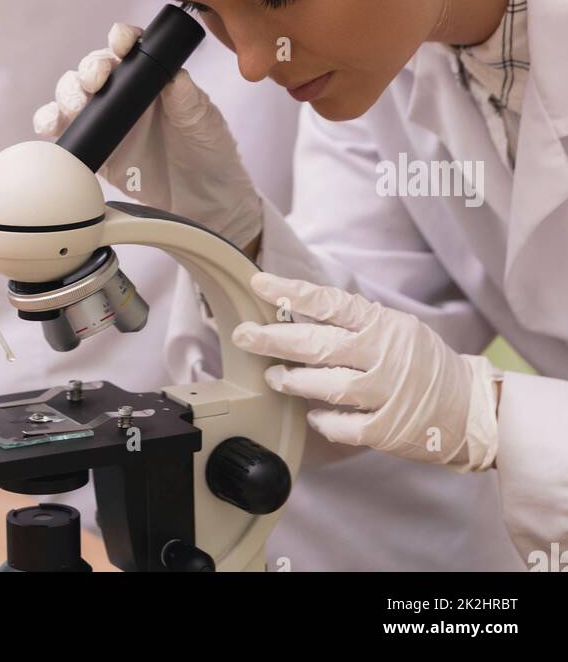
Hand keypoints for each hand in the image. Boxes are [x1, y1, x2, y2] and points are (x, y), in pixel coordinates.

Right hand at [33, 21, 262, 249]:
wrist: (203, 198)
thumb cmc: (208, 150)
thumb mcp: (203, 119)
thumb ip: (187, 98)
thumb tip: (174, 77)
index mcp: (152, 75)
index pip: (131, 46)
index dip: (122, 39)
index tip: (121, 44)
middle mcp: (124, 91)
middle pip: (94, 67)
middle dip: (89, 69)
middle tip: (96, 82)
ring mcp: (106, 118)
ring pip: (73, 94)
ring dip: (67, 95)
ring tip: (74, 107)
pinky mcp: (93, 146)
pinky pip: (63, 129)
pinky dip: (50, 123)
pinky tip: (52, 126)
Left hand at [232, 273, 501, 470]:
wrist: (471, 407)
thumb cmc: (424, 362)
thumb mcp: (397, 327)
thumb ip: (356, 322)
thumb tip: (302, 310)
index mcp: (382, 324)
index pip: (329, 303)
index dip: (291, 293)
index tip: (258, 284)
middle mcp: (383, 356)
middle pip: (318, 345)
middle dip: (274, 339)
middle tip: (243, 335)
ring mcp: (386, 394)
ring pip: (329, 386)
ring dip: (294, 381)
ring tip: (273, 376)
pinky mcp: (389, 430)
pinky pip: (345, 426)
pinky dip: (323, 420)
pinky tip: (311, 414)